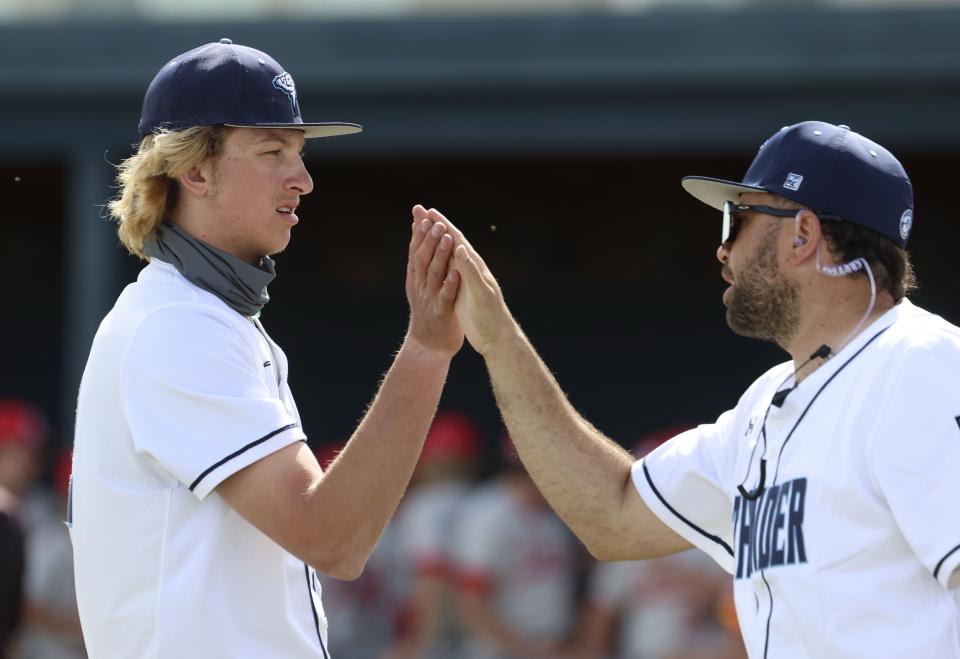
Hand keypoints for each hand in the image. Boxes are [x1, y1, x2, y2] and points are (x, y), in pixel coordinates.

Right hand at [405, 206, 462, 356]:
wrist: (429, 345)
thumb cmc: (429, 312)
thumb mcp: (421, 285)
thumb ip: (421, 261)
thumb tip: (417, 237)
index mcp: (418, 277)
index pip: (417, 248)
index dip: (419, 229)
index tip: (420, 210)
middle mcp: (422, 285)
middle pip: (423, 257)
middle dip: (428, 237)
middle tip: (432, 219)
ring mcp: (431, 298)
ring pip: (435, 273)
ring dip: (440, 254)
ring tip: (445, 237)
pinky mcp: (443, 312)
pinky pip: (446, 296)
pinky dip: (450, 283)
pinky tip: (456, 272)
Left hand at [411, 206, 513, 356]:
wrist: (497, 338)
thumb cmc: (479, 314)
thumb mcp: (464, 290)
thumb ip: (459, 270)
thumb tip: (450, 253)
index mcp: (467, 269)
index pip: (451, 244)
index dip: (438, 228)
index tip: (424, 213)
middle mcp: (475, 271)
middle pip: (458, 245)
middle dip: (443, 227)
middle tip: (428, 210)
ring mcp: (481, 283)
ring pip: (466, 258)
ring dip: (455, 242)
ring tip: (442, 226)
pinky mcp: (483, 296)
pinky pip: (473, 279)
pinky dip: (466, 266)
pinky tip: (459, 254)